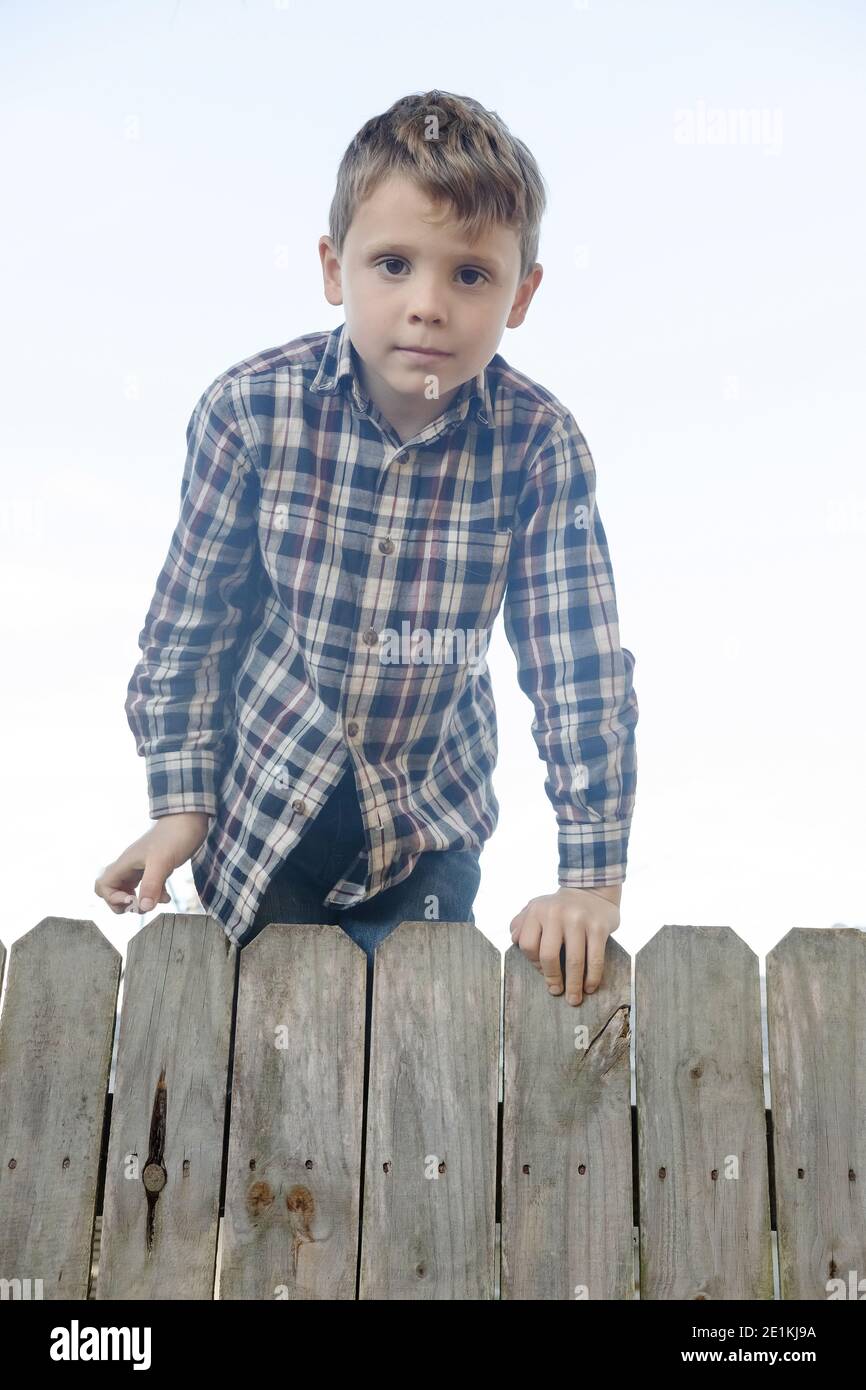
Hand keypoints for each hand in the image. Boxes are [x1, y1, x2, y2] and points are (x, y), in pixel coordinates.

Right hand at [94, 812, 210, 915]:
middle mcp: (130, 866)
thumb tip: (144, 907)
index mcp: (125, 863)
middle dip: (123, 904)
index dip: (113, 898)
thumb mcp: (162, 862)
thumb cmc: (174, 837)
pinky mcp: (155, 869)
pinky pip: (147, 888)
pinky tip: (167, 897)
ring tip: (156, 902)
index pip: (103, 886)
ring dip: (140, 902)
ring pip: (130, 891)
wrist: (190, 820)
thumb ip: (151, 885)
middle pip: (112, 891)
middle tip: (141, 905)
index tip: (132, 899)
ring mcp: (142, 868)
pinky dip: (154, 896)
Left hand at [509, 885, 620, 1004]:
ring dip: (573, 985)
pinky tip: (589, 987)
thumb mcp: (536, 907)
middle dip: (552, 979)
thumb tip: (513, 940)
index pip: (528, 945)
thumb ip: (521, 922)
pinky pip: (595, 959)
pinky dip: (592, 977)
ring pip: (574, 961)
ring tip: (574, 999)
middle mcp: (556, 914)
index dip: (533, 964)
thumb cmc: (559, 907)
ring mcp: (578, 920)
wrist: (591, 890)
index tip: (543, 973)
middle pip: (548, 956)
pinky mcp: (598, 927)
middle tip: (556, 991)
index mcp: (537, 911)